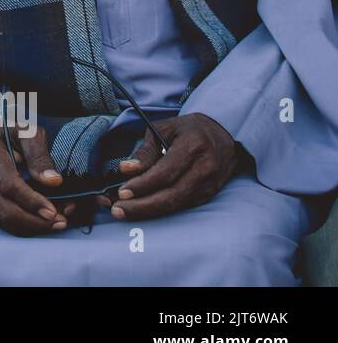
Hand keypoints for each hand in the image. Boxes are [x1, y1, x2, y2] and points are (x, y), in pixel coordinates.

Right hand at [0, 122, 75, 234]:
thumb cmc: (1, 134)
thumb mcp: (24, 132)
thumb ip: (39, 155)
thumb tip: (54, 181)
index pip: (9, 185)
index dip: (31, 202)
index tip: (53, 211)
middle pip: (7, 211)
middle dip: (37, 222)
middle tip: (62, 222)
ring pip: (6, 221)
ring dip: (34, 227)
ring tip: (58, 222)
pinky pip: (3, 223)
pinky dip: (25, 226)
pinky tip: (42, 220)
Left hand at [102, 113, 236, 220]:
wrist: (223, 134)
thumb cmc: (188, 130)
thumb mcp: (163, 130)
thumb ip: (145, 151)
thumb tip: (126, 169)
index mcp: (193, 147)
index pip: (165, 173)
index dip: (143, 185)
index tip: (122, 192)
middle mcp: (205, 168)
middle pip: (171, 196)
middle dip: (142, 206)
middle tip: (118, 210)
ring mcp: (210, 184)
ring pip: (177, 205)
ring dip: (149, 212)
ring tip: (125, 212)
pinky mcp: (209, 194)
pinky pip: (183, 207)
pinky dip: (161, 211)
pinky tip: (143, 210)